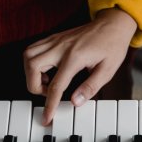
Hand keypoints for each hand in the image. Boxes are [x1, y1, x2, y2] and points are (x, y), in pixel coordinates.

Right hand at [24, 8, 136, 124]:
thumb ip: (90, 87)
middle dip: (33, 85)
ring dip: (30, 72)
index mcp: (75, 57)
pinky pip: (33, 48)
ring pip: (28, 55)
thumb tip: (75, 102)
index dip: (50, 105)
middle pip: (32, 66)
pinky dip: (33, 61)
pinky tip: (47, 69)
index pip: (56, 86)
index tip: (47, 118)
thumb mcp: (108, 70)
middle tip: (48, 92)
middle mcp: (61, 47)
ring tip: (46, 80)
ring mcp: (55, 40)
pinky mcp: (54, 37)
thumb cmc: (112, 45)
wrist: (113, 24)